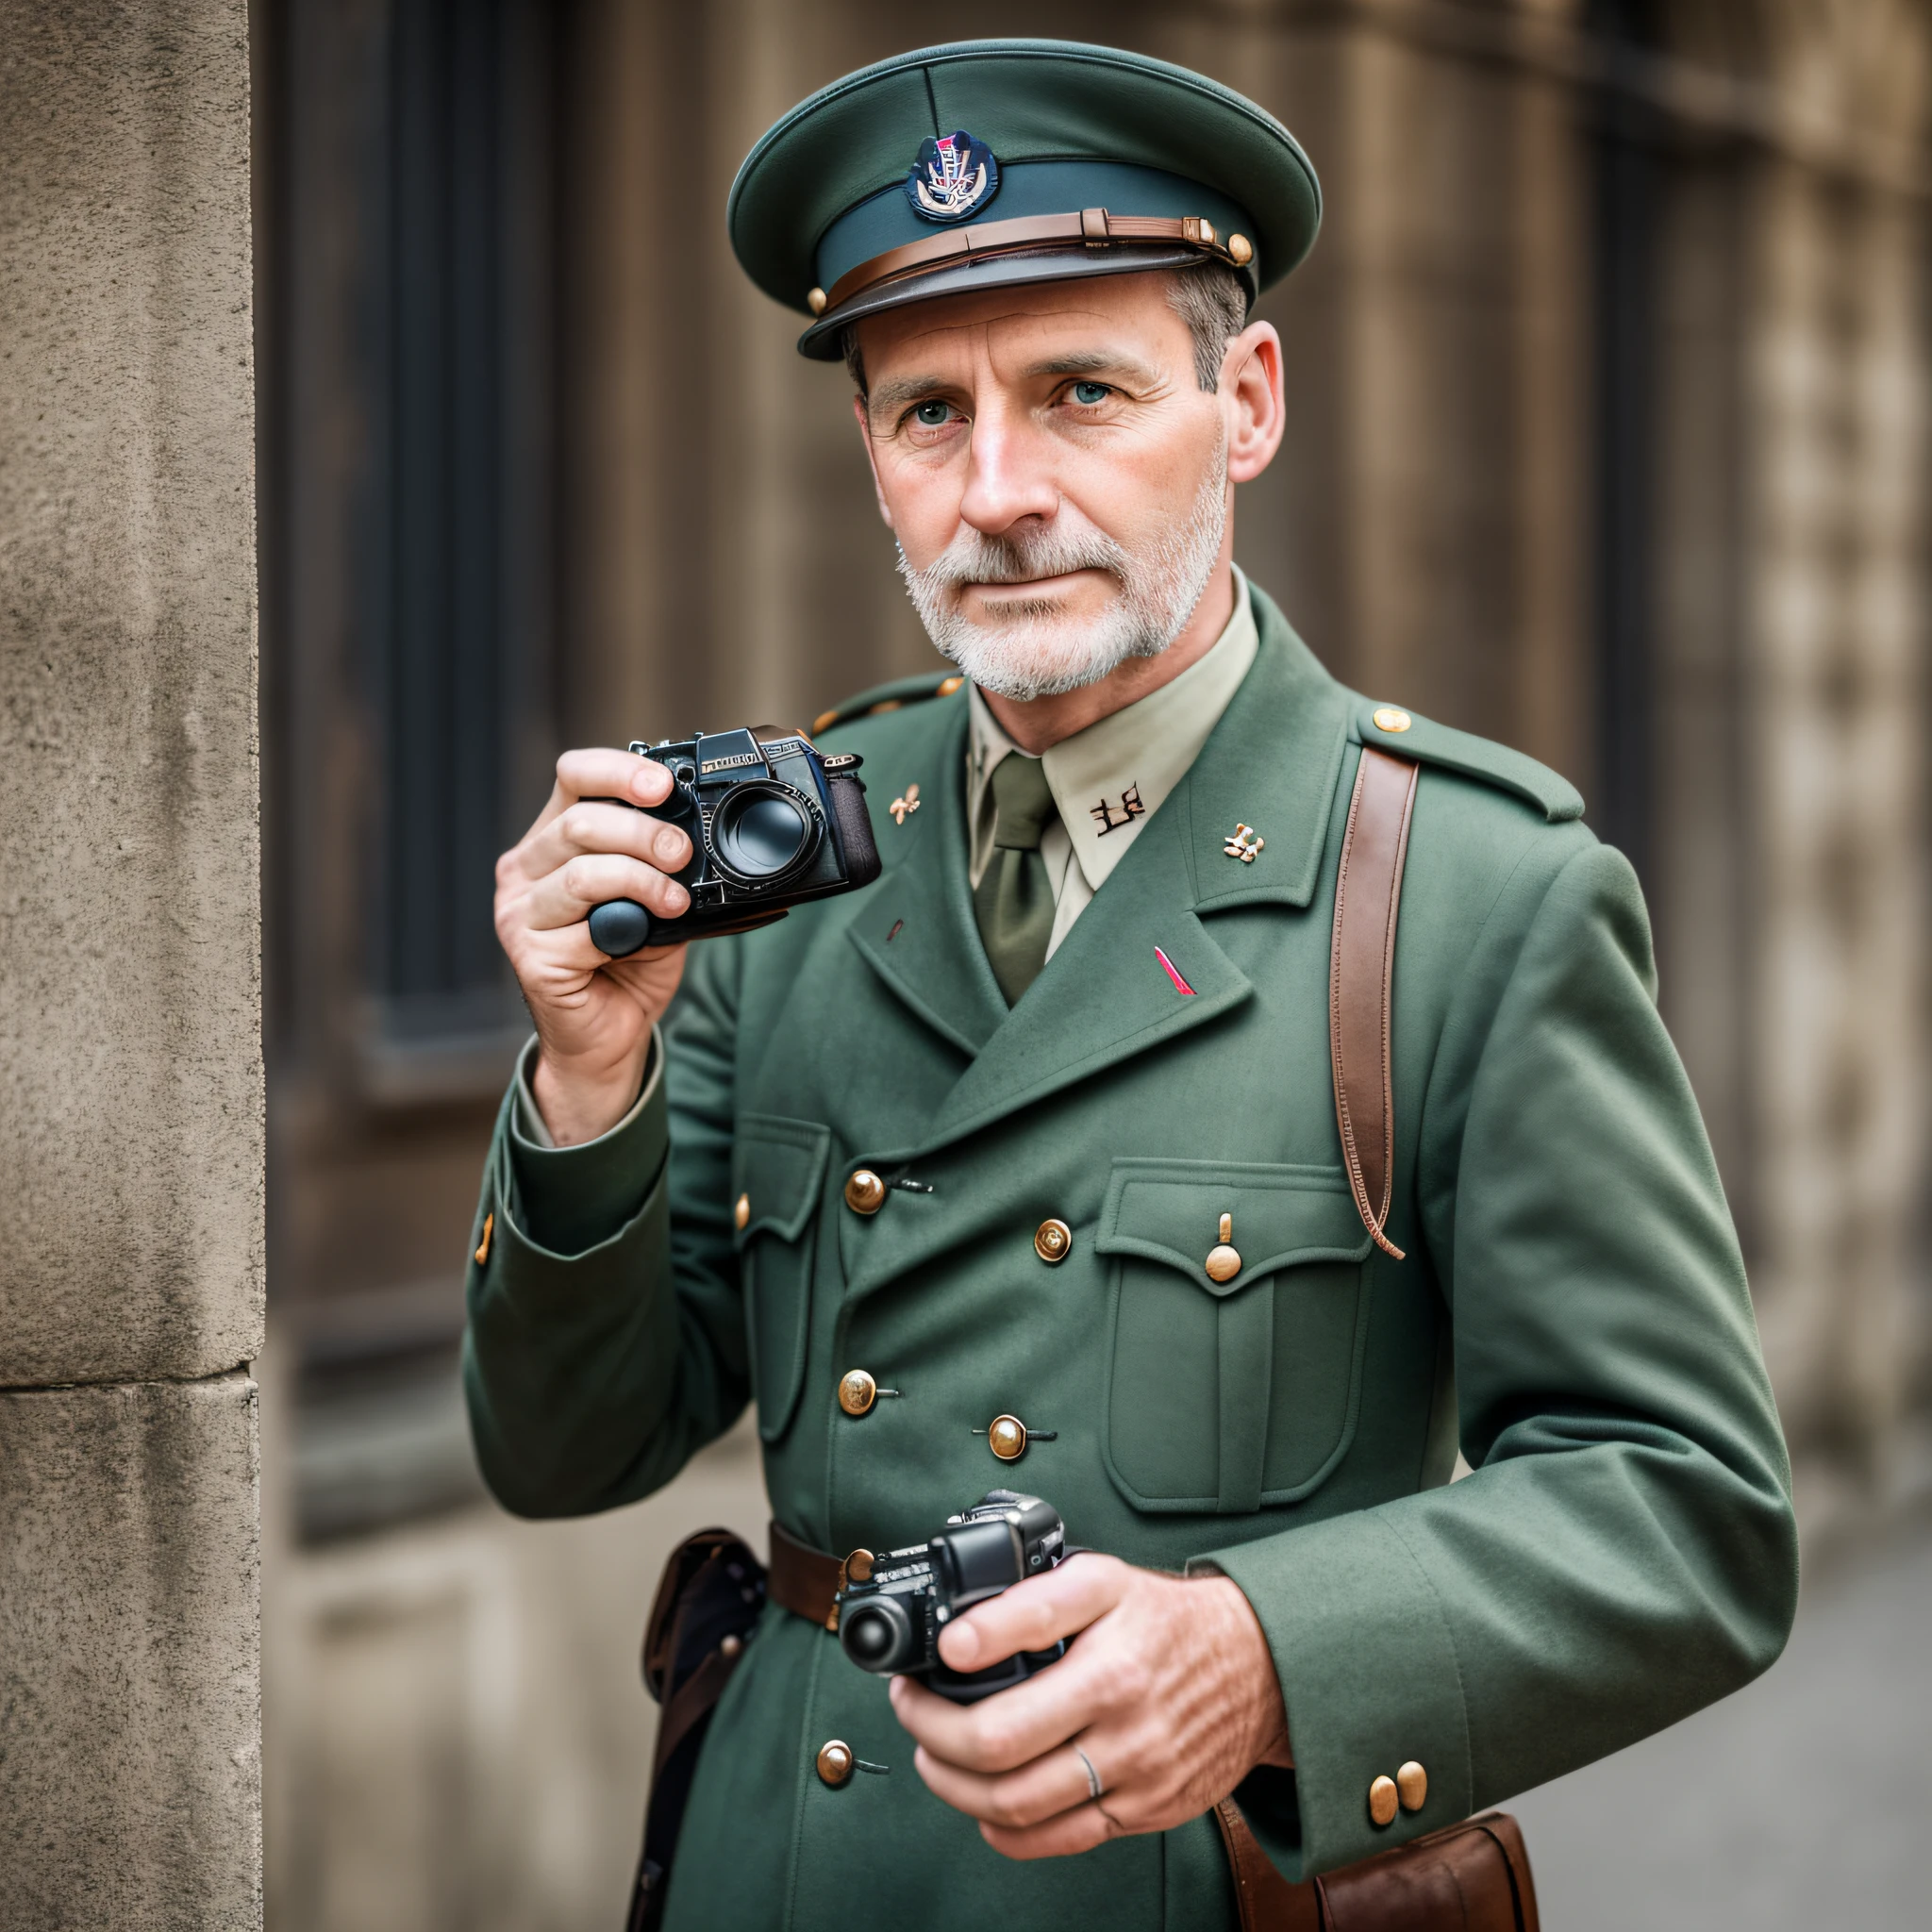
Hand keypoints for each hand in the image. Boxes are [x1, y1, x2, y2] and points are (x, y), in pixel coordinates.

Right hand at [493, 749, 693, 1143]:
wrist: (610, 1037)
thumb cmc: (629, 964)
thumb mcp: (656, 900)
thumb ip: (663, 866)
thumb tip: (696, 837)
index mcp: (554, 840)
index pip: (573, 777)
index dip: (618, 771)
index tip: (662, 785)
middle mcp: (526, 870)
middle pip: (581, 822)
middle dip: (644, 833)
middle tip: (681, 854)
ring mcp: (520, 913)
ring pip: (582, 872)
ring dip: (640, 880)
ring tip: (675, 899)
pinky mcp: (529, 956)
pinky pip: (581, 928)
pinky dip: (625, 927)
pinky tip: (645, 937)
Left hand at [888, 1555, 1290, 1859]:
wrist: (1257, 1666)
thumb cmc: (1168, 1620)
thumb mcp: (1102, 1580)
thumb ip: (1031, 1601)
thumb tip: (961, 1638)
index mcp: (1109, 1670)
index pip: (1002, 1707)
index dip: (936, 1699)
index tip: (911, 1680)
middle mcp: (1122, 1731)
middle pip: (1000, 1764)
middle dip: (933, 1739)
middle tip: (914, 1710)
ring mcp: (1134, 1779)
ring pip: (1020, 1810)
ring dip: (958, 1787)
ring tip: (937, 1753)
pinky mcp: (1144, 1813)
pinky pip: (1060, 1840)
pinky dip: (1007, 1830)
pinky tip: (987, 1801)